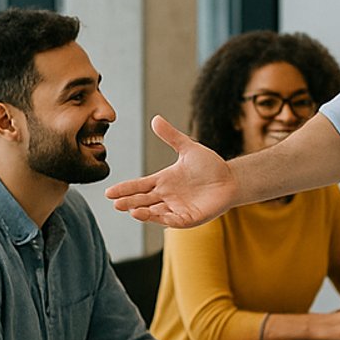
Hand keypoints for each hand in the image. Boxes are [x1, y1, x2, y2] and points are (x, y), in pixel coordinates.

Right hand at [104, 116, 237, 226]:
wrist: (231, 179)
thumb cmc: (210, 165)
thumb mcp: (188, 148)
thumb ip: (171, 136)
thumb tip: (155, 118)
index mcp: (163, 180)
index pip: (139, 185)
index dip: (125, 189)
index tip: (109, 192)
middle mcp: (166, 196)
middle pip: (143, 200)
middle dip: (129, 202)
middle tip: (116, 204)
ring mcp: (177, 208)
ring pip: (156, 213)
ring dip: (144, 213)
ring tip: (133, 211)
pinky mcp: (189, 218)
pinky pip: (175, 221)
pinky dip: (165, 220)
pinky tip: (156, 218)